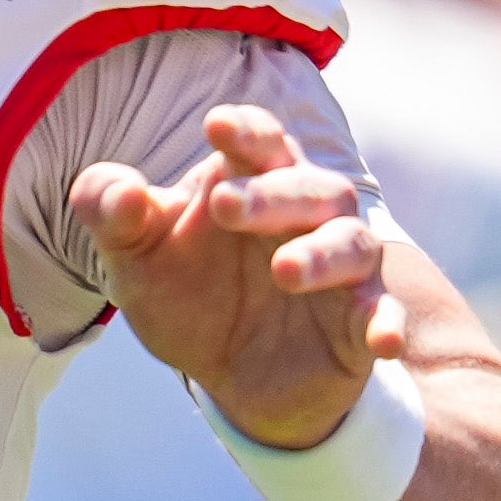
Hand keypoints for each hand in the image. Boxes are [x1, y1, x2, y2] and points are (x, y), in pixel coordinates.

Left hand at [72, 104, 405, 452]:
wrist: (224, 375)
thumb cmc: (184, 293)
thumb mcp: (134, 258)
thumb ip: (113, 216)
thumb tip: (120, 192)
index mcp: (252, 181)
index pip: (261, 140)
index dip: (245, 130)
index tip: (216, 125)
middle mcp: (306, 215)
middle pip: (311, 186)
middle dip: (273, 192)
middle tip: (224, 205)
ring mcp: (340, 268)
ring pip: (353, 242)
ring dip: (323, 252)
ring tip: (284, 271)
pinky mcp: (360, 323)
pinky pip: (383, 313)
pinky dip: (386, 320)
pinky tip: (384, 339)